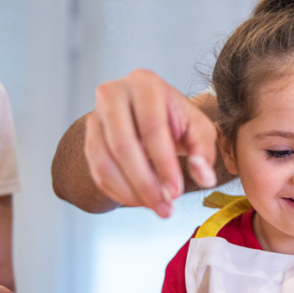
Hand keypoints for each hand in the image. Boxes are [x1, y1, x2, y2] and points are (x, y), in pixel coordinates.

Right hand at [85, 70, 218, 216]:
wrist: (150, 112)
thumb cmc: (177, 119)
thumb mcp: (199, 129)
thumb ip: (204, 152)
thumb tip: (204, 177)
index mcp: (146, 84)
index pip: (152, 127)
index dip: (164, 163)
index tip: (176, 193)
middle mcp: (114, 94)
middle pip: (123, 145)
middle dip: (145, 183)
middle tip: (165, 208)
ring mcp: (96, 115)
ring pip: (105, 161)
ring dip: (130, 192)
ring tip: (156, 207)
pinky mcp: (88, 137)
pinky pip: (97, 171)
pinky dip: (118, 192)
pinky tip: (140, 201)